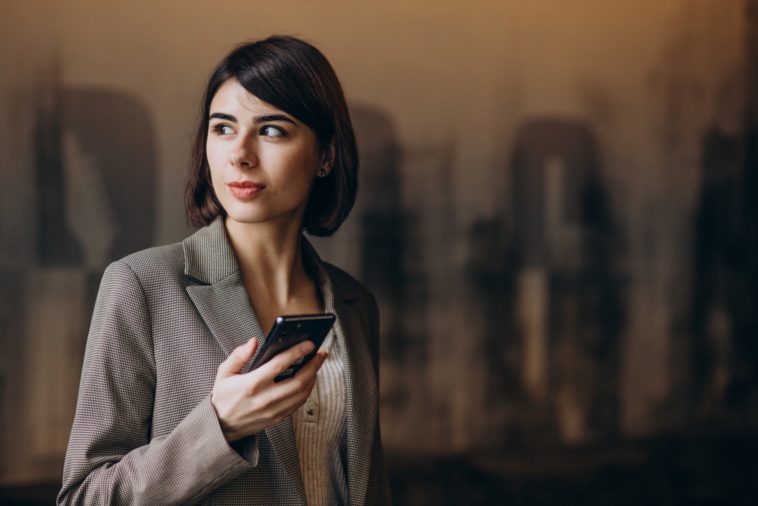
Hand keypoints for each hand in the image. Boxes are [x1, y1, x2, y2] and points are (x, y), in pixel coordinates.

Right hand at [211, 338, 327, 441]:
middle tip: (321, 354)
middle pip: (298, 381)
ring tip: (316, 365)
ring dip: (313, 378)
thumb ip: (239, 355)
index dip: (297, 352)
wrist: (221, 427)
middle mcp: (264, 398)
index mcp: (252, 384)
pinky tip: (308, 380)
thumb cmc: (223, 397)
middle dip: (313, 365)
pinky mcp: (277, 418)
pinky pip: (298, 403)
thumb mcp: (224, 373)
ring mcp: (273, 410)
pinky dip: (306, 390)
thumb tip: (254, 342)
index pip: (280, 364)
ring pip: (302, 393)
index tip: (309, 344)